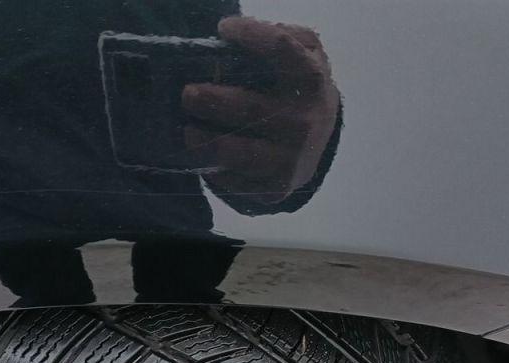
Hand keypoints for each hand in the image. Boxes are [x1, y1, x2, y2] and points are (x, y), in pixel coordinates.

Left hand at [181, 17, 340, 204]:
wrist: (321, 143)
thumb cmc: (301, 90)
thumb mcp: (307, 56)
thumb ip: (286, 38)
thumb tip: (238, 34)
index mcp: (311, 81)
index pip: (282, 50)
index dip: (252, 36)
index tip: (225, 28)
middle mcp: (303, 122)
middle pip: (249, 108)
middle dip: (212, 100)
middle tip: (188, 94)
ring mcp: (290, 158)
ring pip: (236, 152)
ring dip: (203, 141)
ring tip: (187, 131)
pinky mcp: (275, 187)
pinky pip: (235, 180)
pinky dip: (213, 168)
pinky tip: (203, 156)